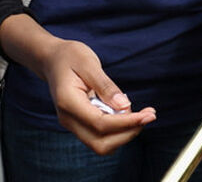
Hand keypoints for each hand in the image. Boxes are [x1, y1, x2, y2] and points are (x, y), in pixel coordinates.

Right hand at [42, 38, 156, 154]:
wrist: (52, 60)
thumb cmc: (70, 57)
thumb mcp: (89, 63)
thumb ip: (106, 86)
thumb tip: (125, 106)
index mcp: (68, 103)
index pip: (100, 124)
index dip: (127, 123)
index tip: (148, 115)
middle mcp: (68, 119)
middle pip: (101, 143)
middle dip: (128, 133)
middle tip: (149, 114)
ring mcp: (72, 124)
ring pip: (101, 144)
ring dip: (125, 133)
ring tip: (141, 113)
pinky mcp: (79, 123)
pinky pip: (100, 135)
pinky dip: (118, 129)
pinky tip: (128, 113)